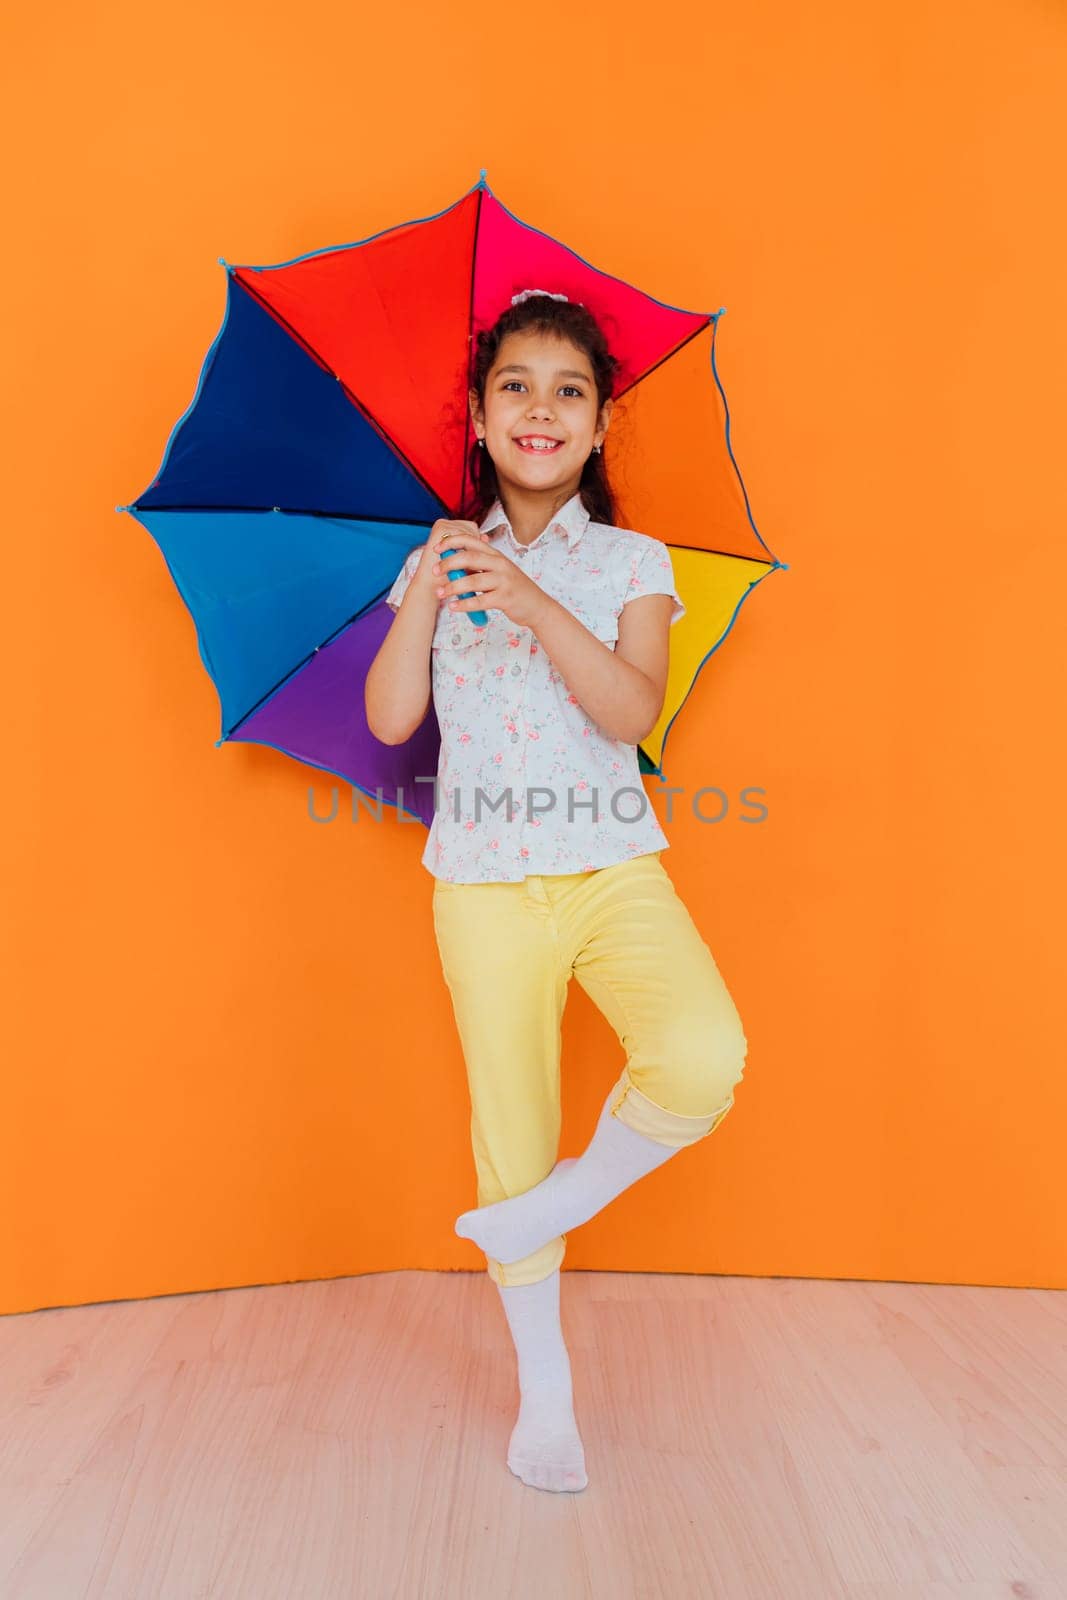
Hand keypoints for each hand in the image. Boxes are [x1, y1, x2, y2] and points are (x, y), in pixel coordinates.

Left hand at [427, 523, 548, 630]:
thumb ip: (479, 566)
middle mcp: (500, 564)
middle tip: (434, 571)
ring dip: (452, 587)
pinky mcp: (505, 598)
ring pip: (472, 581)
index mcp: (496, 555)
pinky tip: (454, 607)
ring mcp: (503, 581)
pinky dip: (464, 604)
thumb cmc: (514, 589)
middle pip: (469, 558)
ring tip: (440, 593)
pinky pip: (480, 601)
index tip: (436, 549)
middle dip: (448, 564)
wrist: (537, 606)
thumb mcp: (499, 571)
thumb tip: (453, 564)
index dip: (451, 542)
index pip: (471, 541)